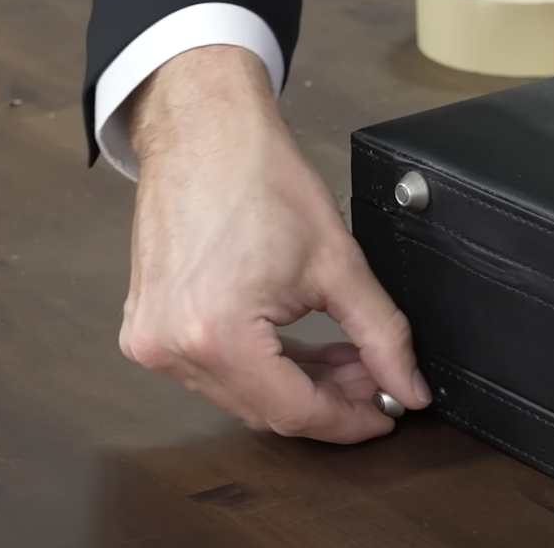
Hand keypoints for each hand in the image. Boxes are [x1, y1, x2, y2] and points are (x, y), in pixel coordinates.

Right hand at [119, 45, 430, 443]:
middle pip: (267, 410)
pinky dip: (262, 367)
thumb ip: (383, 336)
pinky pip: (213, 370)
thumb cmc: (257, 175)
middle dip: (330, 400)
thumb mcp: (338, 263)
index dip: (351, 421)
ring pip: (241, 395)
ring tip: (345, 358)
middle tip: (375, 380)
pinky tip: (300, 349)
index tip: (386, 413)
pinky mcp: (146, 327)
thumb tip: (408, 386)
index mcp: (217, 335)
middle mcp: (172, 347)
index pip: (297, 413)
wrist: (203, 131)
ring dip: (297, 385)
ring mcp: (151, 340)